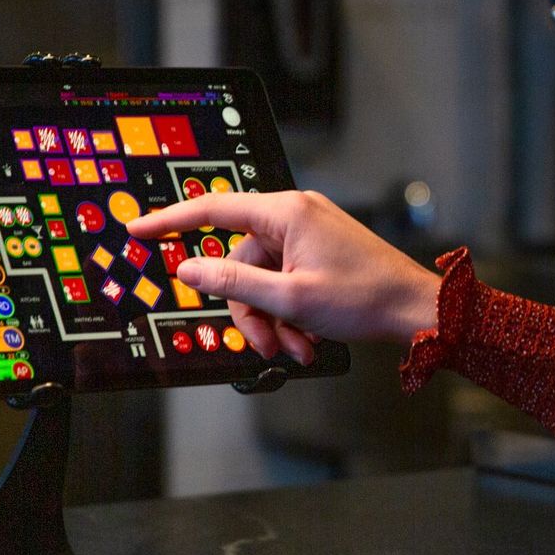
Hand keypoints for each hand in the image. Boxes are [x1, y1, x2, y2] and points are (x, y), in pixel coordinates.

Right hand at [126, 190, 439, 363]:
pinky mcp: (319, 252)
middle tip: (267, 342)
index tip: (139, 228)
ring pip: (263, 280)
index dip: (171, 220)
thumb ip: (234, 282)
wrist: (415, 309)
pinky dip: (291, 313)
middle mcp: (296, 215)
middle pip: (241, 262)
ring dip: (274, 319)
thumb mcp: (289, 298)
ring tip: (297, 346)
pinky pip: (286, 282)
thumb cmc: (364, 297)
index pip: (213, 208)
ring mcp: (309, 233)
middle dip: (250, 309)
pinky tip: (309, 339)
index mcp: (286, 212)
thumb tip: (190, 268)